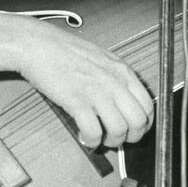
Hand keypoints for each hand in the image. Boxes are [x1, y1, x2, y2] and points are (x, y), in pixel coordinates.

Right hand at [14, 21, 152, 149]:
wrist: (39, 45)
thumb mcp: (102, 58)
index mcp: (122, 71)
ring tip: (100, 138)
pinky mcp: (77, 101)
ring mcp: (96, 92)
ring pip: (119, 130)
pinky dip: (92, 141)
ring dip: (110, 141)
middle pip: (137, 122)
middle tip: (118, 138)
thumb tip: (124, 101)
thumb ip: (117, 78)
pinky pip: (94, 132)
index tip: (134, 130)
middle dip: (130, 137)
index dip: (143, 124)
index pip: (148, 106)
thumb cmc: (65, 50)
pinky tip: (86, 137)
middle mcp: (114, 82)